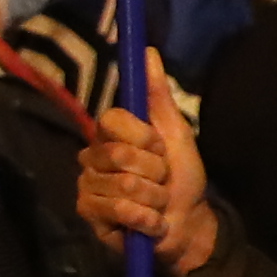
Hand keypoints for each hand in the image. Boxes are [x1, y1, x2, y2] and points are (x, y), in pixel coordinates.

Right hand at [74, 56, 219, 276]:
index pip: (111, 121)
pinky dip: (146, 219)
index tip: (160, 148)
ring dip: (154, 199)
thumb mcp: (176, 133)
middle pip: (119, 155)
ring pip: (124, 185)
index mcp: (111, 135)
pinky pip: (120, 211)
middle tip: (161, 181)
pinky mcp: (90, 216)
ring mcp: (88, 187)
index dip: (142, 137)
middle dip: (154, 172)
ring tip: (157, 204)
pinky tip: (149, 224)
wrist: (188, 225)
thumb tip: (148, 51)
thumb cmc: (182, 177)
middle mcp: (93, 157)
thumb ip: (159, 95)